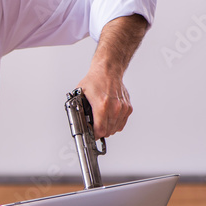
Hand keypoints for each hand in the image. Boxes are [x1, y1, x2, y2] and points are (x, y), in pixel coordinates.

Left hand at [80, 14, 146, 137]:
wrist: (108, 70)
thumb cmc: (95, 80)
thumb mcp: (80, 95)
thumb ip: (79, 109)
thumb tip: (78, 121)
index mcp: (102, 105)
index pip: (100, 130)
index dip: (94, 135)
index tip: (91, 134)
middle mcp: (115, 108)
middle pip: (108, 131)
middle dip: (100, 132)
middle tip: (94, 128)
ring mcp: (123, 108)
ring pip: (116, 128)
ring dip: (108, 128)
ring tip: (101, 123)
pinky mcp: (128, 107)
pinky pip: (122, 123)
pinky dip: (115, 123)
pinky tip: (109, 119)